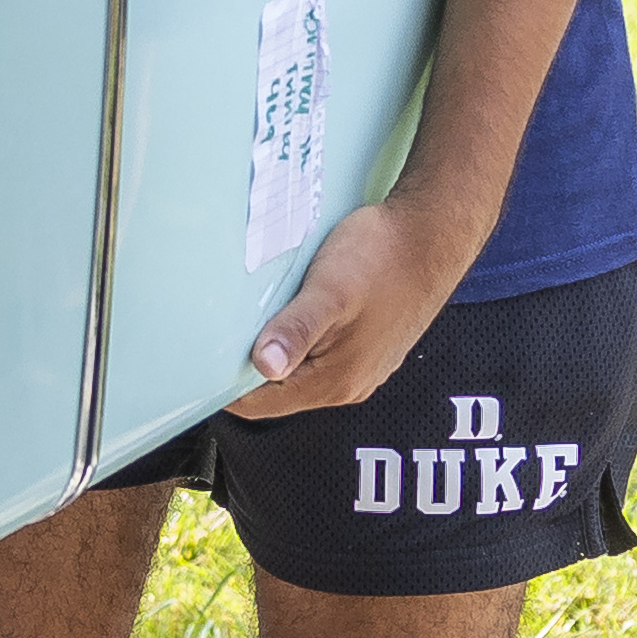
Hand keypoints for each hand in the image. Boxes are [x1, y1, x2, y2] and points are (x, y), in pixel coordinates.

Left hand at [230, 194, 477, 422]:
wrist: (435, 234)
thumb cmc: (383, 257)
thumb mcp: (330, 290)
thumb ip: (296, 330)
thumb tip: (262, 366)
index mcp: (335, 381)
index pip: (260, 403)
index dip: (226, 383)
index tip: (202, 355)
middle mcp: (349, 385)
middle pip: (278, 391)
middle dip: (248, 366)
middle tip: (222, 327)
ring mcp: (363, 368)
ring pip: (300, 372)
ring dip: (275, 350)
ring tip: (259, 315)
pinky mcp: (370, 347)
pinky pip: (321, 356)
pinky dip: (300, 340)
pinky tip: (296, 309)